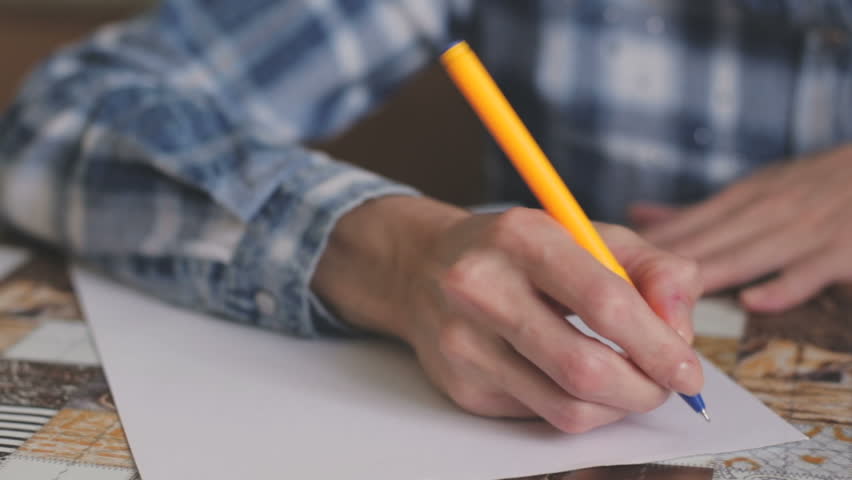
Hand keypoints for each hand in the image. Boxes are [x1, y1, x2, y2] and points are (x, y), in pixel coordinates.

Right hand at [313, 196, 702, 432]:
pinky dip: (578, 408)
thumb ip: (653, 270)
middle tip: (666, 387)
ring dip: (617, 408)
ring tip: (629, 384)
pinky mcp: (460, 386)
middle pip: (584, 369)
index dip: (659, 345)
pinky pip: (541, 417)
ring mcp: (464, 343)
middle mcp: (482, 288)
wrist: (423, 267)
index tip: (689, 370)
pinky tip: (576, 381)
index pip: (604, 302)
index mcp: (522, 237)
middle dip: (644, 389)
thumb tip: (681, 331)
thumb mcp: (589, 235)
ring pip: (566, 408)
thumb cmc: (520, 251)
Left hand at [634, 145, 851, 312]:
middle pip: (708, 244)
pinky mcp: (842, 252)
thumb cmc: (814, 184)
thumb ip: (697, 210)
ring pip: (747, 257)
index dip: (648, 248)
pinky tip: (753, 302)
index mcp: (744, 199)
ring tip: (669, 304)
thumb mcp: (755, 187)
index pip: (686, 226)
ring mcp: (804, 231)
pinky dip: (783, 286)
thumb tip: (639, 215)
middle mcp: (767, 212)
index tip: (610, 266)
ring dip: (709, 279)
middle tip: (625, 294)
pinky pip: (809, 272)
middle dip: (665, 270)